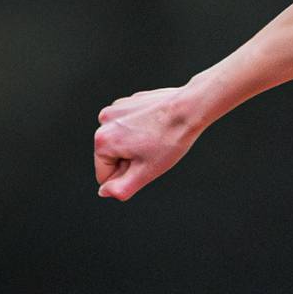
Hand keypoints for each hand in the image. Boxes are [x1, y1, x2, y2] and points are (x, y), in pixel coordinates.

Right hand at [94, 86, 198, 200]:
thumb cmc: (170, 138)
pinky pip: (130, 125)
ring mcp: (116, 108)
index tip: (145, 163)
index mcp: (103, 140)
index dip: (127, 176)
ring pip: (121, 140)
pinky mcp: (128, 102)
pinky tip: (157, 127)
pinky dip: (141, 129)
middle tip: (153, 152)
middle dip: (130, 159)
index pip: (104, 175)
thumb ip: (121, 188)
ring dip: (136, 144)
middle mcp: (104, 121)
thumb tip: (104, 192)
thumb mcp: (146, 172)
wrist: (189, 108)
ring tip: (156, 139)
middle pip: (112, 156)